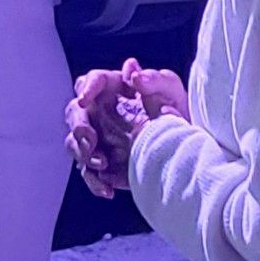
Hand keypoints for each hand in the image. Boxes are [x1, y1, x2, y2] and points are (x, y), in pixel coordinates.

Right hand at [66, 61, 189, 195]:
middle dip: (79, 127)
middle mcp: (100, 112)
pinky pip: (88, 172)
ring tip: (103, 163)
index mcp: (113, 88)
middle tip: (92, 140)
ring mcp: (98, 139)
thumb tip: (134, 71)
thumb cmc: (178, 111)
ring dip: (83, 153)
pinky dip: (94, 182)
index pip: (91, 81)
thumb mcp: (172, 91)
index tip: (85, 100)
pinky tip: (107, 189)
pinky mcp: (101, 163)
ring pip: (74, 143)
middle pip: (74, 113)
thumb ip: (155, 79)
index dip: (85, 88)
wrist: (186, 149)